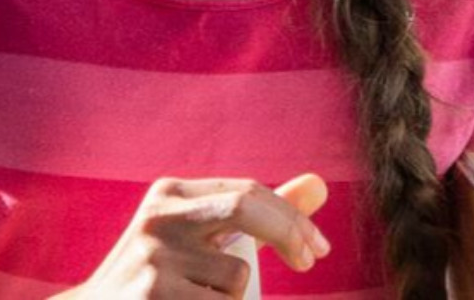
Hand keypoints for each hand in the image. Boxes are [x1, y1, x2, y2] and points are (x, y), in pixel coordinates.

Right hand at [58, 172, 329, 297]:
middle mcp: (161, 215)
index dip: (291, 218)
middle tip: (310, 261)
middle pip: (246, 208)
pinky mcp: (153, 293)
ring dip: (234, 299)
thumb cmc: (165, 278)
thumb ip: (261, 214)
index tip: (317, 248)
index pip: (248, 191)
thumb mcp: (204, 238)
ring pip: (238, 277)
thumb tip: (320, 184)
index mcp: (172, 193)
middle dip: (288, 232)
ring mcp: (154, 256)